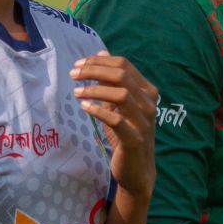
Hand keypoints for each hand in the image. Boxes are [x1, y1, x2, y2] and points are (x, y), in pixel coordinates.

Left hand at [74, 54, 157, 200]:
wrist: (137, 170)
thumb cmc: (126, 135)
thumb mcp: (118, 106)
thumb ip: (112, 81)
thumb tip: (102, 53)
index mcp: (147, 91)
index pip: (124, 64)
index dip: (99, 61)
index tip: (79, 64)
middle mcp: (149, 103)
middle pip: (122, 75)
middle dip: (94, 71)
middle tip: (73, 74)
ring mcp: (144, 121)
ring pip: (121, 94)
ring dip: (95, 90)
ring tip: (76, 92)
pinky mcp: (135, 139)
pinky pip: (116, 120)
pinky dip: (98, 110)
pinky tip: (84, 107)